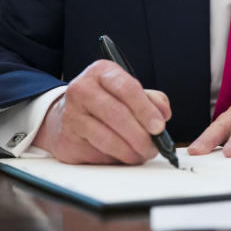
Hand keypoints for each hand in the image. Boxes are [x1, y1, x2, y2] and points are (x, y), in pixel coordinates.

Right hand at [31, 59, 170, 163]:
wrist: (67, 115)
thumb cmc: (105, 101)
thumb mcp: (127, 92)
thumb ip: (150, 99)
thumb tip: (164, 113)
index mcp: (101, 71)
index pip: (126, 88)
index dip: (145, 109)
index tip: (159, 127)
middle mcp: (82, 89)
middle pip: (116, 114)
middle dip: (139, 135)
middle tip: (153, 147)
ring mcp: (71, 114)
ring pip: (106, 138)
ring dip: (129, 152)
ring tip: (141, 154)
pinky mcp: (67, 139)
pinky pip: (96, 153)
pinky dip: (114, 158)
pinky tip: (122, 156)